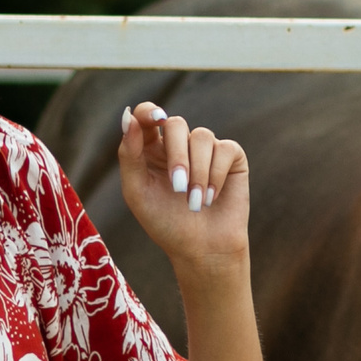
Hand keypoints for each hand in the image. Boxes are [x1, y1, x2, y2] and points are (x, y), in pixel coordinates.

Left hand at [116, 102, 249, 276]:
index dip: (150, 112)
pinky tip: (212, 197)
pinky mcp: (231, 157)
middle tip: (177, 187)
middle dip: (176, 156)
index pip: (147, 115)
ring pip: (202, 136)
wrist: (201, 249)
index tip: (157, 120)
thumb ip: (129, 154)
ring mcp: (206, 149)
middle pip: (176, 124)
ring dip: (197, 172)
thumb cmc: (165, 223)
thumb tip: (128, 116)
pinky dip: (216, 175)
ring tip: (195, 202)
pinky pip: (225, 149)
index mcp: (150, 149)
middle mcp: (178, 144)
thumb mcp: (137, 191)